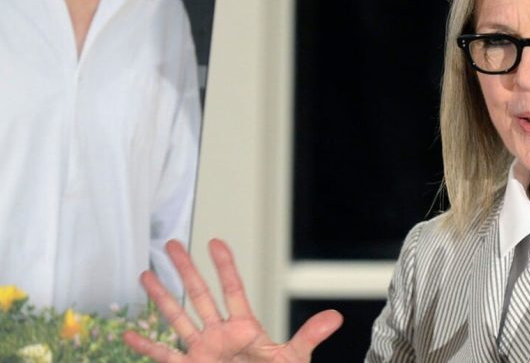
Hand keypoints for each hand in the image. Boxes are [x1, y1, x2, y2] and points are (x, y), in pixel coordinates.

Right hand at [123, 239, 342, 361]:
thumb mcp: (293, 359)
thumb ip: (309, 337)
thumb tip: (336, 317)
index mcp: (244, 328)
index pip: (232, 289)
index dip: (224, 266)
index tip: (216, 242)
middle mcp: (220, 336)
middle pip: (199, 295)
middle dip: (186, 269)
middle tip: (171, 244)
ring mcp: (203, 353)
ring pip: (178, 319)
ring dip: (162, 298)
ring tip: (145, 275)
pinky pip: (165, 357)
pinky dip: (147, 348)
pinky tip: (129, 335)